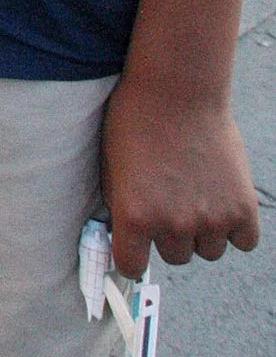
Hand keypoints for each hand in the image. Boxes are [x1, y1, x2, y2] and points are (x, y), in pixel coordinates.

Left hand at [102, 77, 260, 273]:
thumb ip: (121, 209)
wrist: (177, 90)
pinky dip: (236, 227)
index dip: (133, 256)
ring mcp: (210, 219)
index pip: (132, 267)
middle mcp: (172, 224)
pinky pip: (244, 241)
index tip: (136, 247)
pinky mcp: (242, 208)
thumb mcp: (111, 168)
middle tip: (171, 202)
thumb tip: (126, 240)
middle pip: (175, 256)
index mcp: (133, 217)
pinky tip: (223, 201)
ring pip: (208, 251)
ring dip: (203, 232)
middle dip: (170, 235)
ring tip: (197, 195)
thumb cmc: (137, 122)